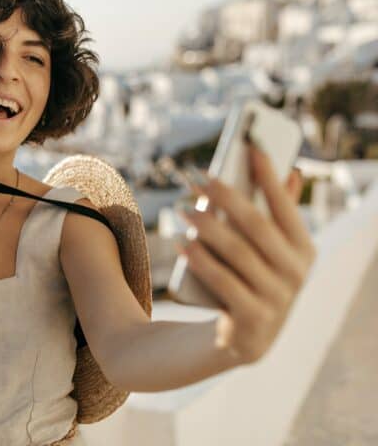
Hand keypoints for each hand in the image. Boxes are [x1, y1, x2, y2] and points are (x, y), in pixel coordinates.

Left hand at [176, 141, 316, 364]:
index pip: (286, 208)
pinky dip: (200, 260)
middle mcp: (296, 274)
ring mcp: (277, 299)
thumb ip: (278, 213)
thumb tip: (292, 171)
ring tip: (182, 207)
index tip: (251, 147)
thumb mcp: (270, 250)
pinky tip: (181, 241)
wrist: (245, 338)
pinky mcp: (251, 319)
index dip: (270, 177)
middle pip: (256, 226)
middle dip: (226, 197)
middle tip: (197, 177)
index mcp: (304, 250)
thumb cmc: (254, 279)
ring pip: (236, 253)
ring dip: (207, 226)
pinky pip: (222, 282)